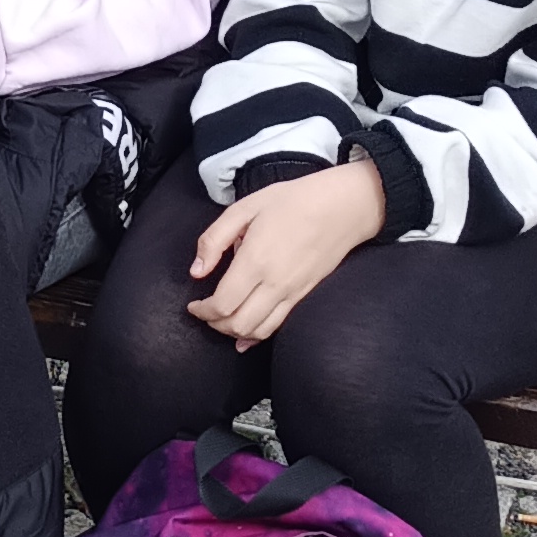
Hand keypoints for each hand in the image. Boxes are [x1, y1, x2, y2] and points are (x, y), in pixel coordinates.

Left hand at [185, 162, 387, 345]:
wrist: (343, 207)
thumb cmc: (294, 201)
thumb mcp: (245, 207)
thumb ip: (214, 239)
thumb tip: (197, 270)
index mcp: (255, 261)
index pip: (222, 304)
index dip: (202, 310)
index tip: (193, 304)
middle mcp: (274, 283)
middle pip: (237, 325)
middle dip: (215, 324)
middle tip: (204, 311)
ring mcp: (292, 293)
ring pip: (258, 331)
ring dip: (234, 332)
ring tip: (222, 320)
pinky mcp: (304, 295)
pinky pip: (278, 325)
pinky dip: (258, 335)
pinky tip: (246, 334)